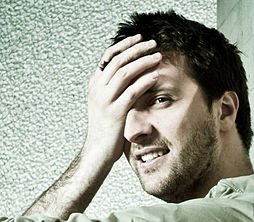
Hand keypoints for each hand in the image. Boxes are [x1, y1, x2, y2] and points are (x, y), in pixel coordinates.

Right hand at [82, 34, 161, 165]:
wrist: (98, 150)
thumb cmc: (106, 128)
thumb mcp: (108, 103)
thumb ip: (116, 88)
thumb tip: (132, 73)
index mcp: (95, 84)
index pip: (109, 56)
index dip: (125, 45)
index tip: (140, 38)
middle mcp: (98, 89)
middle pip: (118, 60)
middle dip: (137, 49)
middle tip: (153, 43)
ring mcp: (105, 100)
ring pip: (124, 73)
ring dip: (143, 62)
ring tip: (158, 56)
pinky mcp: (115, 112)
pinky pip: (131, 92)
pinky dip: (144, 82)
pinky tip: (155, 76)